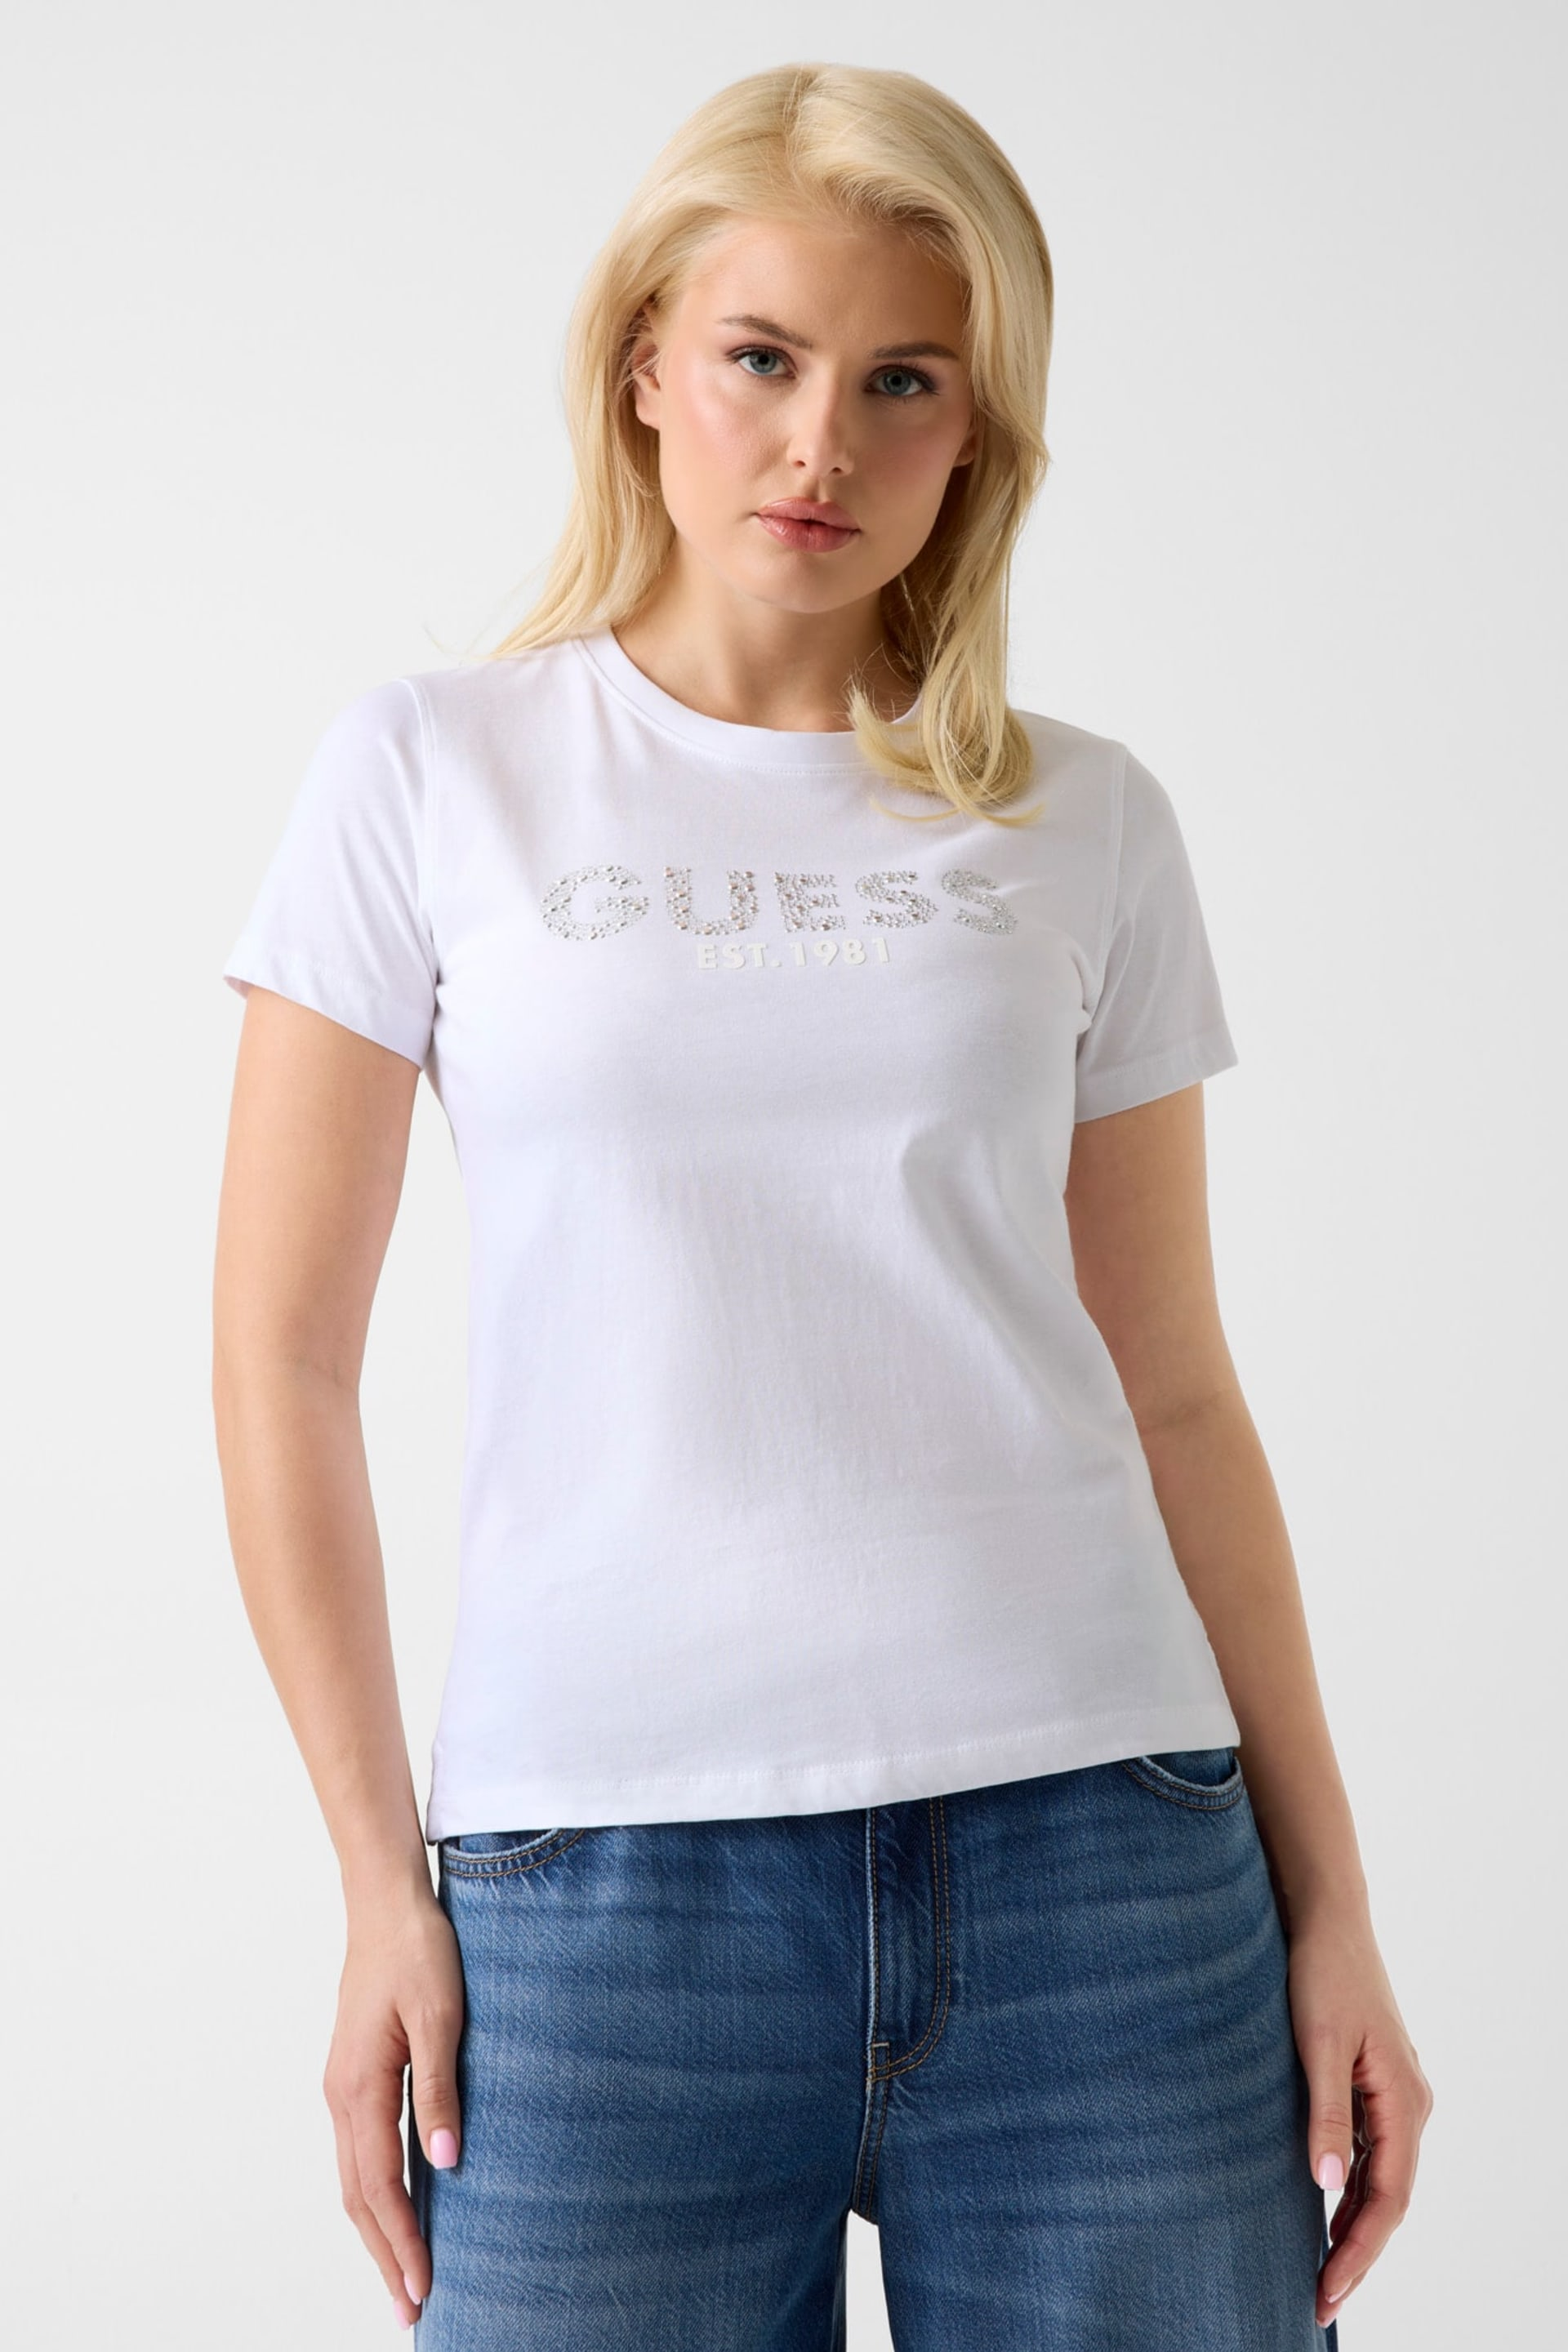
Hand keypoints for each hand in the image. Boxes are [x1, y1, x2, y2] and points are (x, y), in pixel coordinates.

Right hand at [322, 1885, 465, 2329]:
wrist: (385, 1903)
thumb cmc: (417, 1950)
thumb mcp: (440, 2014)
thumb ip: (441, 2088)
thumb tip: (445, 2162)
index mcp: (360, 2087)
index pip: (380, 2185)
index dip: (401, 2240)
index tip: (422, 2287)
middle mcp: (342, 2096)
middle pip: (359, 2197)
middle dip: (384, 2254)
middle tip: (410, 2308)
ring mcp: (342, 2088)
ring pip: (355, 2179)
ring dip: (377, 2230)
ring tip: (403, 2275)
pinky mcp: (353, 2078)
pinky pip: (359, 2152)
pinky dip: (374, 2193)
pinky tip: (397, 2208)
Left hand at [1286, 1907, 1433, 2326]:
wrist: (1329, 1918)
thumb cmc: (1322, 1972)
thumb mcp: (1316, 2040)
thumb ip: (1326, 2112)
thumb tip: (1326, 2185)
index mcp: (1404, 2101)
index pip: (1387, 2201)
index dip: (1358, 2253)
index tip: (1326, 2292)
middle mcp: (1409, 2105)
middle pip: (1388, 2200)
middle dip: (1356, 2254)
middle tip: (1317, 2300)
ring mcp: (1395, 2096)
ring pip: (1379, 2180)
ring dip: (1352, 2226)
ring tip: (1318, 2271)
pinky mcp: (1374, 2084)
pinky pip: (1370, 2153)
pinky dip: (1349, 2190)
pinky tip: (1323, 2210)